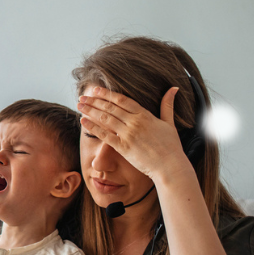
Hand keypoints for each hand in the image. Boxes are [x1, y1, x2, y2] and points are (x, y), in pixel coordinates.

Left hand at [77, 85, 192, 182]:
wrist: (170, 166)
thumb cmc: (171, 146)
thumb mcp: (169, 123)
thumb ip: (168, 105)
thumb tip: (173, 88)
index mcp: (145, 115)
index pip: (122, 100)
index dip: (107, 94)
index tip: (96, 90)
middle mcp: (135, 122)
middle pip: (110, 107)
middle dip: (94, 101)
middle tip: (82, 97)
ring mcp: (128, 134)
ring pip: (105, 118)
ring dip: (90, 111)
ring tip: (79, 106)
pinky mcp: (123, 147)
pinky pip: (105, 135)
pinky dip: (93, 127)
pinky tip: (83, 121)